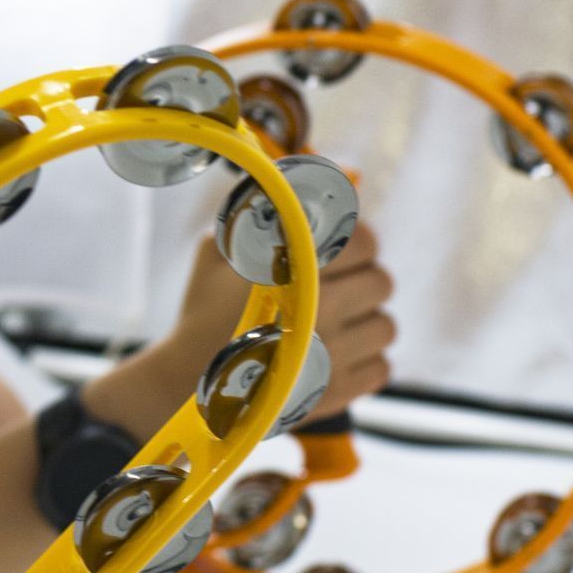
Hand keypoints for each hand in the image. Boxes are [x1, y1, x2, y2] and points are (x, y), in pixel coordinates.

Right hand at [168, 222, 394, 421]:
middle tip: (336, 291)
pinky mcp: (335, 394)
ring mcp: (332, 356)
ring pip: (386, 328)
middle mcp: (322, 310)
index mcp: (297, 268)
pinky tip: (334, 359)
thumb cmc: (206, 312)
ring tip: (335, 328)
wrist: (185, 383)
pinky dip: (365, 364)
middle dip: (362, 283)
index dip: (355, 244)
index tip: (337, 255)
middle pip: (382, 283)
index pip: (365, 240)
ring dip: (365, 325)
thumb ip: (269, 212)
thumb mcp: (224, 250)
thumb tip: (333, 178)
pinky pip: (381, 369)